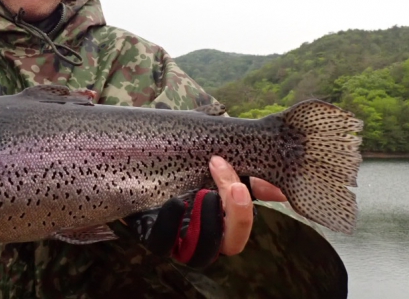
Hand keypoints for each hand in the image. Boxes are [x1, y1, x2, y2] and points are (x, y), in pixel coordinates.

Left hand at [123, 155, 286, 266]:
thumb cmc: (176, 157)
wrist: (130, 154)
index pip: (240, 231)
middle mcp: (198, 234)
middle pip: (228, 245)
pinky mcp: (148, 235)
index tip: (249, 182)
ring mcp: (174, 239)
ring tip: (207, 194)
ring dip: (211, 223)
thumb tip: (278, 187)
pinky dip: (172, 223)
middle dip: (237, 217)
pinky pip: (162, 243)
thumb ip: (242, 169)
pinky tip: (176, 202)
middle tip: (236, 187)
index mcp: (216, 218)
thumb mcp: (210, 158)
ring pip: (201, 254)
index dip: (248, 213)